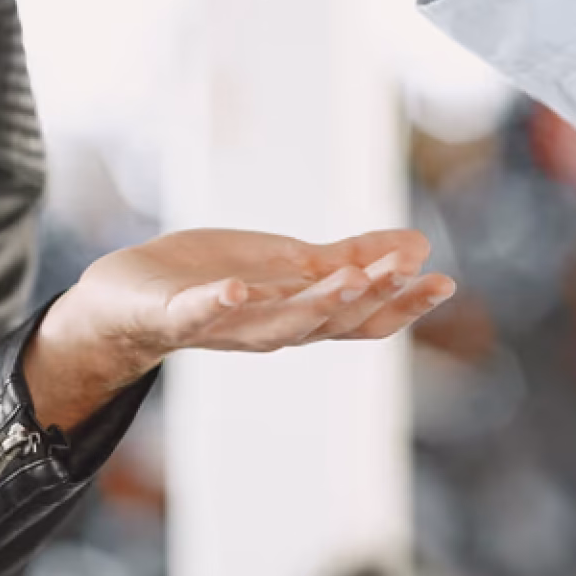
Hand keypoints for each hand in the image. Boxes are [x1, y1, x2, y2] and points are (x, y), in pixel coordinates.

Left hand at [23, 228, 453, 429]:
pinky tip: (238, 287)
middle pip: (329, 323)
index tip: (444, 281)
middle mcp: (269, 330)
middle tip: (408, 273)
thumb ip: (351, 256)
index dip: (403, 304)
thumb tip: (419, 245)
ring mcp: (223, 326)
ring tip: (348, 279)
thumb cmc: (218, 280)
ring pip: (276, 324)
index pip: (361, 319)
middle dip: (370, 298)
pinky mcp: (175, 314)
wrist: (132, 298)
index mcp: (300, 314)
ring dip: (313, 304)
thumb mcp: (293, 264)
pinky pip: (198, 313)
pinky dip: (218, 304)